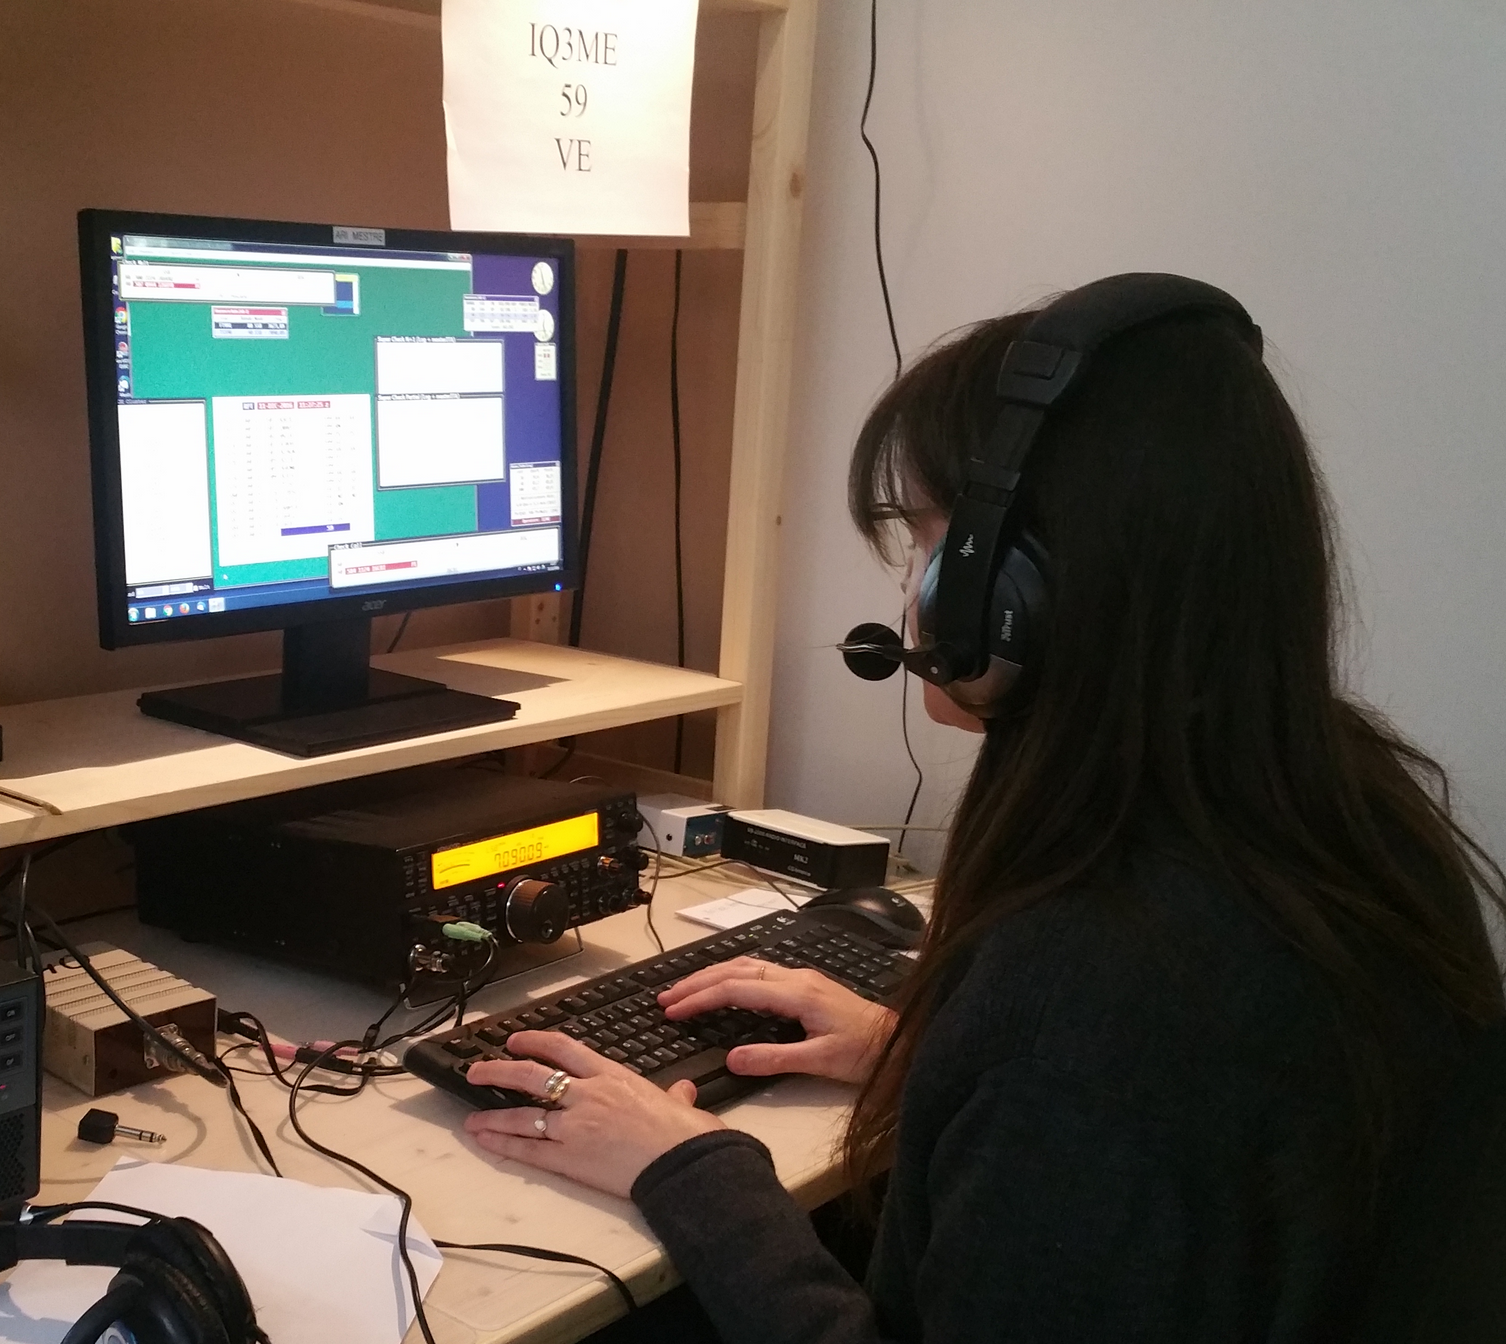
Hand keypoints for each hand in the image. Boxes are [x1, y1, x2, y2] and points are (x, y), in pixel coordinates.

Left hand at [462, 1031, 724, 1197]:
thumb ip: (674, 1096)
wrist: (682, 1162)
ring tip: (471, 1116)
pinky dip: (504, 1144)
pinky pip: (529, 1150)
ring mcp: (574, 1126)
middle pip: (532, 1075)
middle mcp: (587, 1095)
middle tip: (477, 1070)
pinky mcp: (570, 1159)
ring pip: (523, 1114)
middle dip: (500, 1070)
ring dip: (494, 1113)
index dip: (536, 1041)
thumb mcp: (678, 1105)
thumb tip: (683, 1093)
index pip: (564, 1048)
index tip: (517, 1040)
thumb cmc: (684, 1133)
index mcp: (611, 1076)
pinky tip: (486, 1140)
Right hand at [658, 957, 895, 1084]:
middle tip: (666, 998)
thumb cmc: (865, 1053)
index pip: (737, 988)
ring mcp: (801, 978)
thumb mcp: (820, 1061)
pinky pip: (758, 971)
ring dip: (713, 975)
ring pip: (747, 965)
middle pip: (736, 969)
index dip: (701, 998)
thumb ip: (774, 1059)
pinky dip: (731, 976)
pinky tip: (724, 985)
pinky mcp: (806, 985)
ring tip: (685, 990)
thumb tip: (731, 1059)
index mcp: (797, 993)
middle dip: (698, 981)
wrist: (899, 1042)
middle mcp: (796, 978)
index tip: (673, 1010)